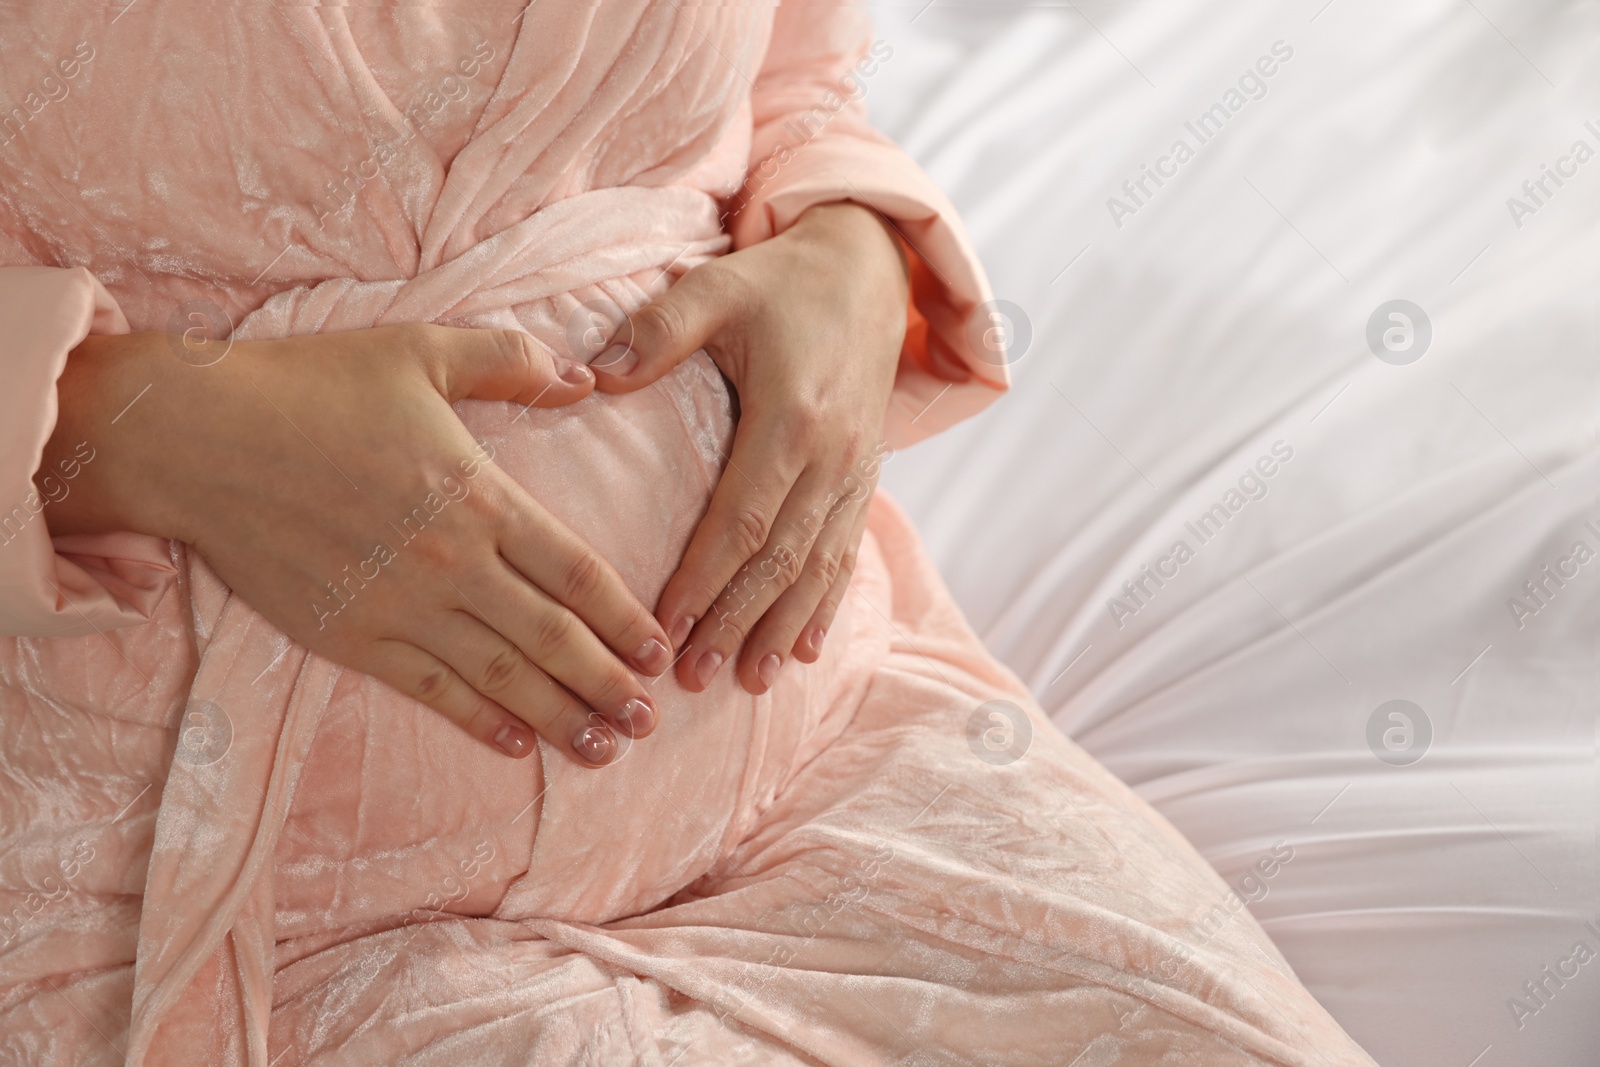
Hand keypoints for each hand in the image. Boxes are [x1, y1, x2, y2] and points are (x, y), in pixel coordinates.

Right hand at [40, 323, 673, 766]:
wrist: (196, 437)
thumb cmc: (312, 385)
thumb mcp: (422, 349)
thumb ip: (512, 361)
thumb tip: (587, 379)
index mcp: (479, 496)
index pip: (576, 573)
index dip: (626, 619)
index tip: (660, 652)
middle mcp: (451, 562)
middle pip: (553, 638)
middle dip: (609, 684)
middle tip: (651, 720)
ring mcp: (401, 607)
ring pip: (501, 677)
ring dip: (560, 718)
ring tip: (606, 748)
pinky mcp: (351, 637)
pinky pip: (431, 690)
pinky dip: (479, 720)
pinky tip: (517, 744)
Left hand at [592, 201, 908, 694]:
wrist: (870, 271)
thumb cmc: (780, 282)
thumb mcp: (717, 286)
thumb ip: (658, 330)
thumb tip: (595, 375)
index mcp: (791, 419)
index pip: (741, 520)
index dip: (704, 579)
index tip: (666, 627)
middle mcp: (831, 458)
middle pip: (779, 560)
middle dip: (736, 622)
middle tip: (693, 677)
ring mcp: (855, 474)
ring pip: (817, 568)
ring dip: (782, 628)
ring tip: (748, 681)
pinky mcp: (865, 479)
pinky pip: (847, 553)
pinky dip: (826, 606)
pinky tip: (807, 650)